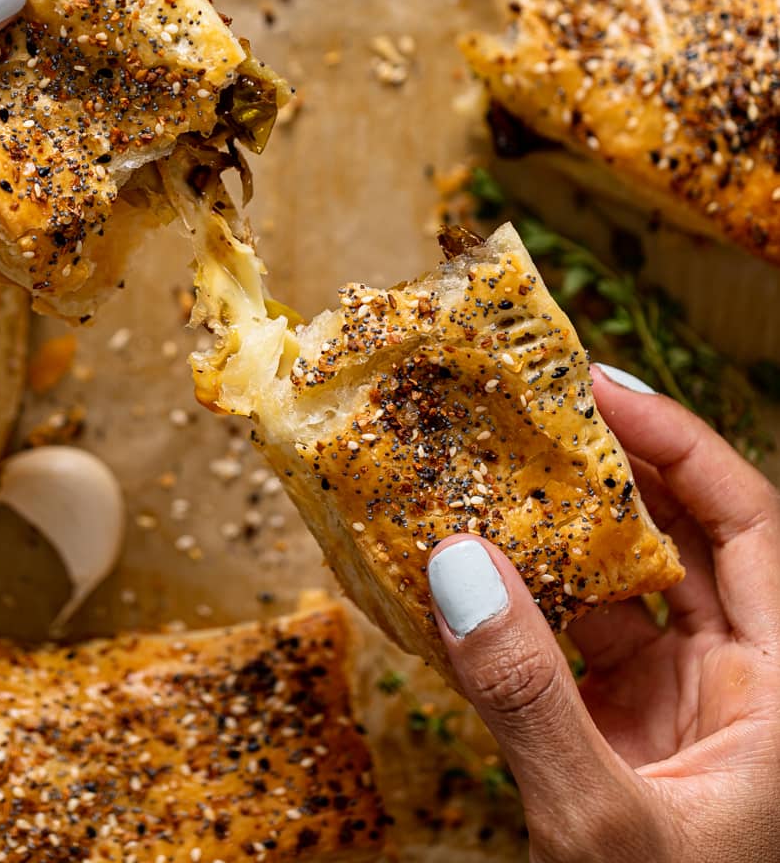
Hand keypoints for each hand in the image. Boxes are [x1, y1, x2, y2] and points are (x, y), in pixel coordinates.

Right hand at [427, 366, 779, 862]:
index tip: (594, 386)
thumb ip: (528, 698)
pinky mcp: (629, 743)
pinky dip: (526, 608)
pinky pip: (578, 647)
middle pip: (688, 538)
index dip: (678, 443)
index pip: (751, 522)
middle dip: (608, 471)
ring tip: (484, 476)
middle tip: (522, 410)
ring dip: (557, 536)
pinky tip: (470, 580)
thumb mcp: (604, 831)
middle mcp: (748, 682)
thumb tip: (455, 563)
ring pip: (627, 589)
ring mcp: (688, 712)